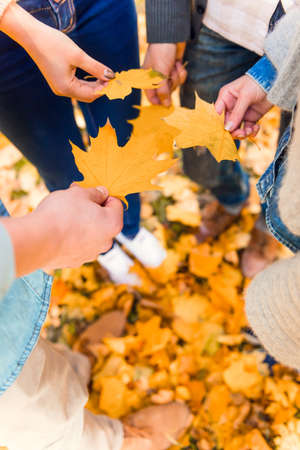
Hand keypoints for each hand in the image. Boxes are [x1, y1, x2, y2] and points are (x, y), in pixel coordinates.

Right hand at [0, 3, 114, 101]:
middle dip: (101, 88)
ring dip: (95, 85)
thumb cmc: (54, 44)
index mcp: (66, 88)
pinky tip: (94, 75)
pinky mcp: (58, 80)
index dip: (105, 89)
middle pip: (87, 95)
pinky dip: (86, 82)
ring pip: (82, 91)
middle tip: (113, 78)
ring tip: (106, 76)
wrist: (32, 37)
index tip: (116, 80)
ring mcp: (59, 87)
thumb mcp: (78, 56)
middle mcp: (62, 91)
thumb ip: (95, 67)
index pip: (91, 94)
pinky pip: (76, 86)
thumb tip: (111, 76)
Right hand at [2, 185, 122, 275]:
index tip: (88, 191)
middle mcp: (106, 242)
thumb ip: (95, 192)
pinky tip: (56, 230)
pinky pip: (77, 244)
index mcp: (113, 224)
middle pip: (103, 220)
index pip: (116, 204)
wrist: (37, 241)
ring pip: (90, 233)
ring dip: (81, 222)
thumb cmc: (61, 215)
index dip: (102, 194)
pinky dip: (71, 236)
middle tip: (74, 199)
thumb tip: (102, 193)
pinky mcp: (75, 261)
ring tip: (62, 214)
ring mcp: (90, 254)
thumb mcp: (79, 193)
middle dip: (90, 208)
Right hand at [143, 43, 186, 105]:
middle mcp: (156, 77)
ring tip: (174, 67)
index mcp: (147, 78)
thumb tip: (165, 105)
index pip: (151, 96)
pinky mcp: (174, 69)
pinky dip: (181, 72)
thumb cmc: (161, 51)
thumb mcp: (160, 73)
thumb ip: (162, 90)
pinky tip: (178, 64)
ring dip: (176, 77)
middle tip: (169, 75)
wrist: (172, 34)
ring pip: (174, 85)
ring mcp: (166, 73)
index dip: (159, 101)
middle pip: (165, 92)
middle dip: (170, 85)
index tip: (167, 104)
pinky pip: (180, 78)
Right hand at [215, 75, 273, 137]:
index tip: (223, 131)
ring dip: (242, 133)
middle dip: (233, 131)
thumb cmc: (257, 82)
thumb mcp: (245, 96)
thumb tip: (228, 128)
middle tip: (241, 133)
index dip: (218, 124)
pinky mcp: (251, 118)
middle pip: (227, 124)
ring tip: (250, 131)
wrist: (275, 82)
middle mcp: (231, 106)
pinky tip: (256, 128)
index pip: (217, 113)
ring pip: (236, 129)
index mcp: (225, 98)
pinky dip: (251, 132)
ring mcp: (241, 113)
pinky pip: (247, 129)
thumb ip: (236, 113)